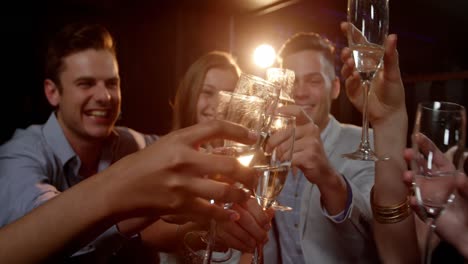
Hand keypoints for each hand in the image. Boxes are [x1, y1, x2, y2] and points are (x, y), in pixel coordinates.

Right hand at [103, 120, 257, 223]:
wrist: (117, 189)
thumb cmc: (141, 165)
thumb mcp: (166, 145)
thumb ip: (191, 144)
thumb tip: (220, 149)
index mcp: (179, 139)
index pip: (215, 127)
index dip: (238, 131)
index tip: (253, 137)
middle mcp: (183, 159)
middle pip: (229, 164)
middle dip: (249, 173)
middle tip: (254, 177)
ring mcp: (181, 184)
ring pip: (224, 191)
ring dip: (241, 195)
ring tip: (246, 195)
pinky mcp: (178, 205)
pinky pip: (210, 212)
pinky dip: (224, 215)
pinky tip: (232, 214)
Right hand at [215, 197, 273, 252]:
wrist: (218, 215)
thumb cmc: (238, 210)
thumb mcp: (251, 207)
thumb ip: (261, 210)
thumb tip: (271, 212)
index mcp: (238, 195)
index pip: (251, 205)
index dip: (261, 217)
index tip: (267, 226)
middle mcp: (227, 203)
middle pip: (245, 218)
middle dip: (257, 231)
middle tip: (263, 238)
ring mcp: (219, 217)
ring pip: (235, 230)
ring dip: (248, 239)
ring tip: (255, 244)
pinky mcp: (214, 229)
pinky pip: (228, 239)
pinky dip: (240, 245)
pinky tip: (247, 247)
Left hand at [276, 105, 336, 186]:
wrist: (323, 171)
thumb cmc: (308, 154)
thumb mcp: (303, 139)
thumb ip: (291, 132)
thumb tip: (269, 130)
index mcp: (309, 124)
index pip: (298, 111)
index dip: (285, 110)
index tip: (273, 111)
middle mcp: (312, 130)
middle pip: (285, 132)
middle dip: (272, 142)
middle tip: (268, 149)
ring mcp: (312, 143)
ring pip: (285, 147)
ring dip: (279, 154)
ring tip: (279, 158)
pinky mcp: (310, 155)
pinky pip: (289, 157)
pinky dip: (284, 162)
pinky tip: (285, 163)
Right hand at [340, 22, 404, 126]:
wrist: (390, 113)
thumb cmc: (394, 92)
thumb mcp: (394, 72)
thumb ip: (391, 56)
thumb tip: (392, 36)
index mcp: (372, 61)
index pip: (360, 45)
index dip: (351, 35)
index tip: (344, 26)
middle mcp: (361, 69)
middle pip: (349, 56)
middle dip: (346, 53)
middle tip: (348, 52)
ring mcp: (355, 80)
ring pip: (346, 69)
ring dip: (347, 65)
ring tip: (351, 63)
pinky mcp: (352, 92)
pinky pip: (348, 83)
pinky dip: (351, 79)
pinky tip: (355, 76)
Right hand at [403, 148, 467, 256]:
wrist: (466, 232)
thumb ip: (466, 186)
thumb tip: (460, 177)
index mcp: (446, 173)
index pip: (435, 156)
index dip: (426, 146)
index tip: (417, 136)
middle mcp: (433, 181)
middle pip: (420, 166)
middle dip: (412, 158)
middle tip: (406, 153)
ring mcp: (426, 195)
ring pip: (413, 184)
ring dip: (409, 179)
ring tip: (407, 177)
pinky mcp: (423, 210)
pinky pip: (416, 205)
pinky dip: (414, 203)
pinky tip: (414, 201)